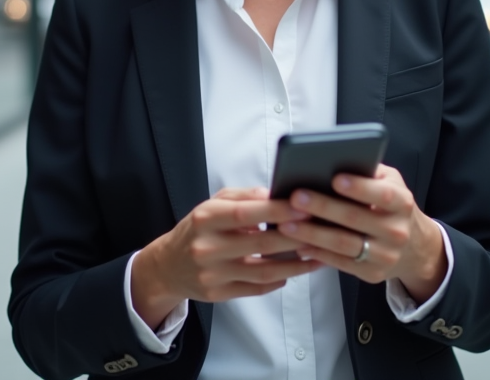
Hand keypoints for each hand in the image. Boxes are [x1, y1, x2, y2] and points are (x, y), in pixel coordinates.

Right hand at [130, 187, 318, 328]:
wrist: (168, 265)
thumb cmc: (198, 229)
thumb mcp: (212, 204)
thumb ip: (243, 196)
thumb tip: (274, 194)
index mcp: (206, 218)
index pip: (246, 213)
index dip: (277, 211)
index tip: (304, 207)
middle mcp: (208, 247)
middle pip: (260, 244)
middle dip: (295, 237)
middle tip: (321, 231)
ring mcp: (213, 274)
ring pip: (263, 272)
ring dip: (295, 265)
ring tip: (318, 255)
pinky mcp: (218, 294)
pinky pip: (256, 289)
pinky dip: (279, 281)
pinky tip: (295, 272)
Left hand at [280, 165, 447, 302]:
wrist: (414, 246)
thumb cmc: (390, 205)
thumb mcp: (390, 184)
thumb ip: (368, 172)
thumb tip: (332, 162)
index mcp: (402, 203)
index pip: (382, 194)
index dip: (359, 187)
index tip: (334, 179)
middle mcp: (397, 230)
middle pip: (355, 219)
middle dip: (323, 207)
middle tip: (295, 197)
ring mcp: (386, 255)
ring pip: (344, 244)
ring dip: (312, 234)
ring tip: (286, 224)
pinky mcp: (373, 274)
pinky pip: (341, 263)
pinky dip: (317, 253)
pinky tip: (299, 244)